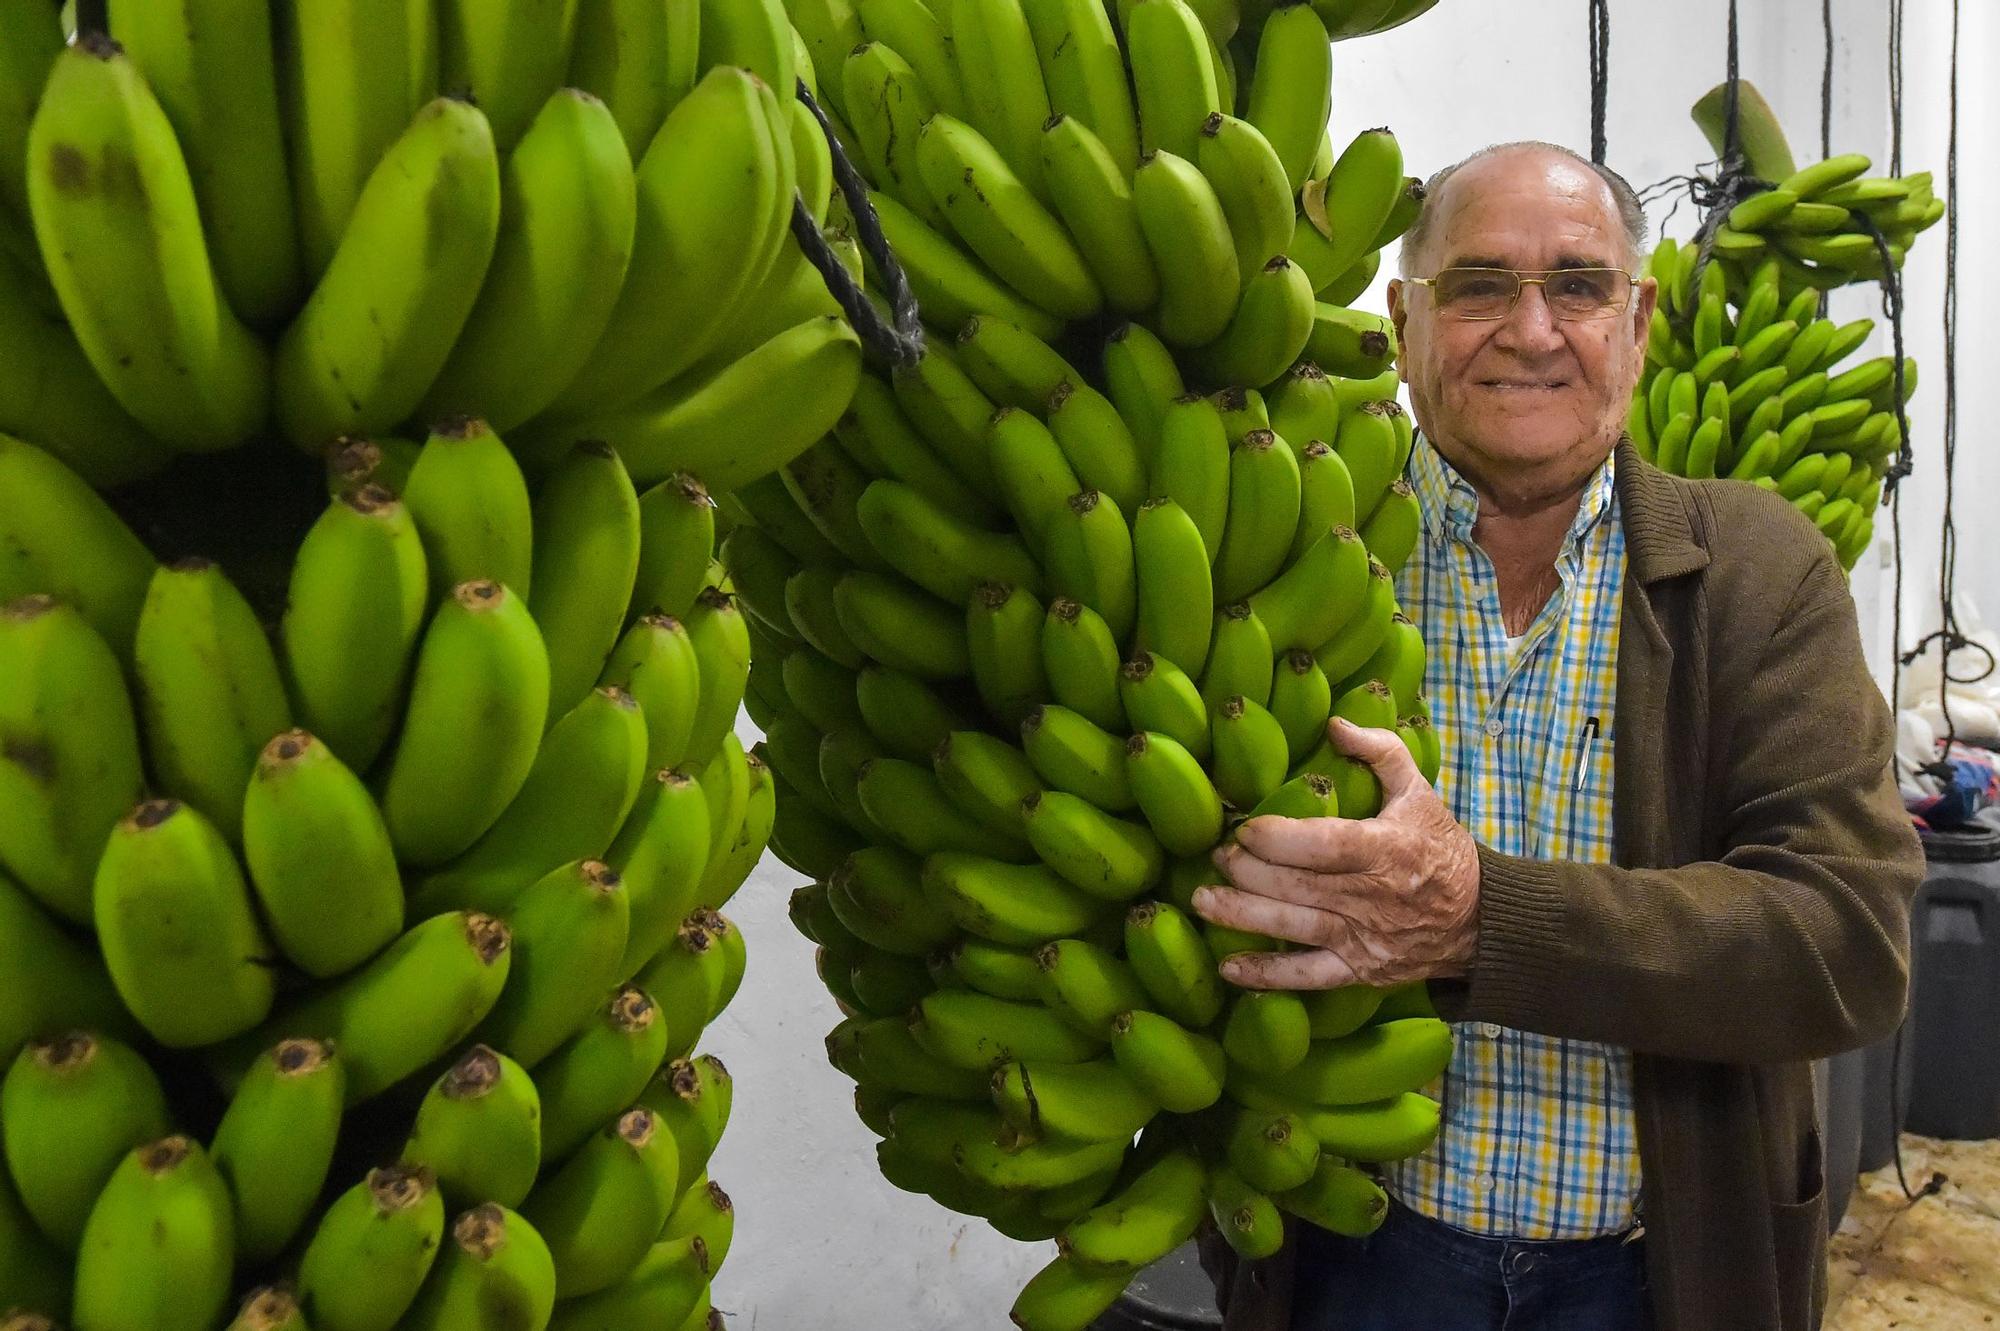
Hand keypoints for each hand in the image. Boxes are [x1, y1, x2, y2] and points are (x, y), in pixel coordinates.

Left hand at [1192, 716, 1480, 989]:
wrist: (1478, 920)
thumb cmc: (1438, 847)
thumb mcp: (1419, 791)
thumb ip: (1379, 752)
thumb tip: (1334, 722)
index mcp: (1387, 848)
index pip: (1325, 844)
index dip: (1278, 838)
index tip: (1245, 829)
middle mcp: (1372, 896)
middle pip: (1297, 885)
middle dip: (1247, 871)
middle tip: (1218, 855)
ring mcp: (1363, 938)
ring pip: (1293, 927)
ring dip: (1242, 915)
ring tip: (1202, 900)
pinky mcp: (1359, 970)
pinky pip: (1307, 976)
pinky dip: (1267, 975)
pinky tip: (1229, 968)